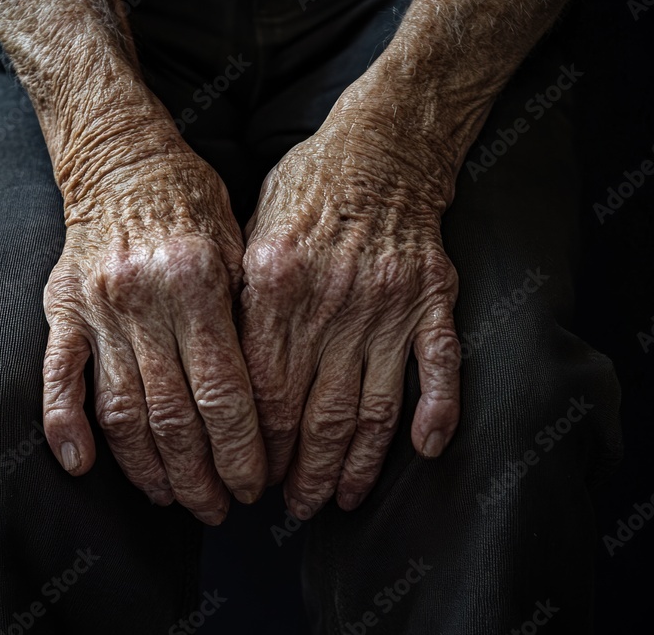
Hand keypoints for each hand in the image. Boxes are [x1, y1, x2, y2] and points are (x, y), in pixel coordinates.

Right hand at [42, 128, 266, 524]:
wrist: (121, 157)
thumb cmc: (193, 201)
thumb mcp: (239, 243)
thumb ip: (247, 315)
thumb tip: (267, 398)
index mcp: (196, 283)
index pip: (224, 391)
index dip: (241, 449)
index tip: (254, 485)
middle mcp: (143, 299)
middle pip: (173, 413)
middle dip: (201, 474)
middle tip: (220, 508)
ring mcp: (95, 307)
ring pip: (120, 408)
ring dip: (147, 466)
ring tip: (171, 500)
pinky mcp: (61, 308)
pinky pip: (58, 375)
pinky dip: (64, 424)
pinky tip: (81, 466)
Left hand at [240, 92, 462, 518]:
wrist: (379, 146)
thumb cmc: (303, 192)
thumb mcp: (248, 233)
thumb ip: (237, 303)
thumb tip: (215, 376)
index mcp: (275, 287)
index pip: (264, 392)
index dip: (257, 446)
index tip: (251, 477)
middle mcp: (331, 302)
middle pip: (316, 412)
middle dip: (302, 471)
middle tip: (293, 507)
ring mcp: (388, 303)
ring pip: (373, 405)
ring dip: (357, 462)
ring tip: (340, 499)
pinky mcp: (432, 299)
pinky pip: (438, 365)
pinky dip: (436, 410)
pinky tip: (426, 451)